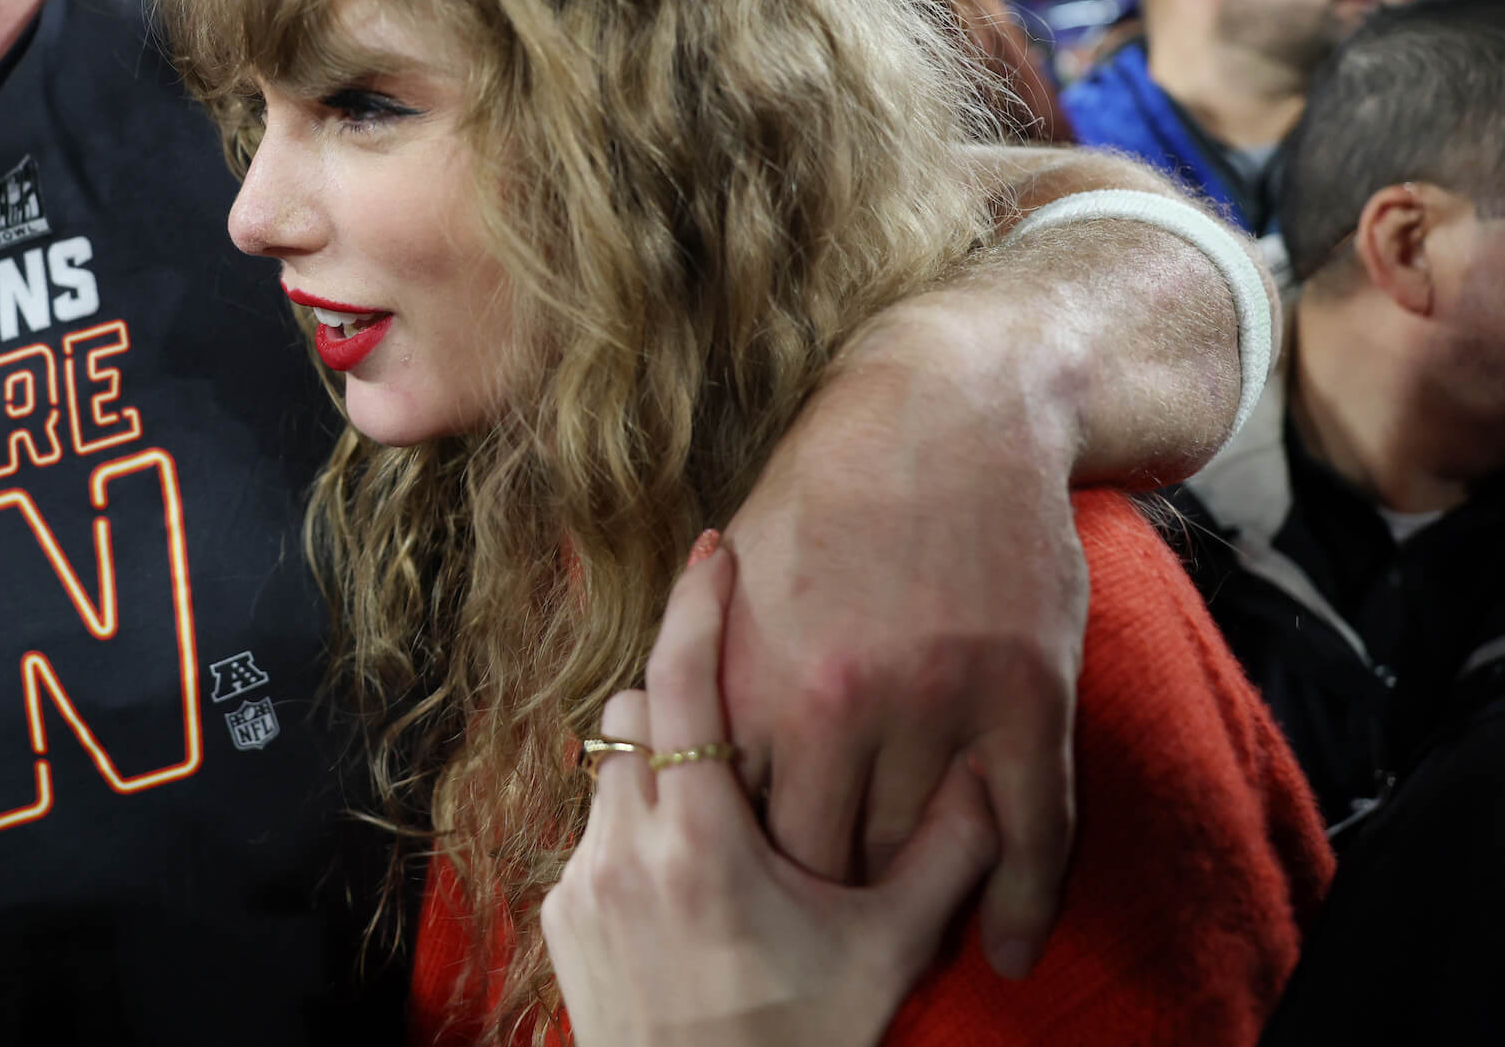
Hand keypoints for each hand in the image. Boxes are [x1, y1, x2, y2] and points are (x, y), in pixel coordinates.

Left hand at [545, 540, 999, 1046]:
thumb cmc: (801, 1041)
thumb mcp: (883, 954)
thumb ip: (942, 863)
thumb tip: (991, 787)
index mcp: (703, 845)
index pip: (681, 685)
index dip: (696, 610)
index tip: (715, 554)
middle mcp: (627, 849)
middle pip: (633, 711)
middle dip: (680, 696)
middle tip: (741, 713)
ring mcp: (583, 880)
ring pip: (609, 767)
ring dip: (657, 764)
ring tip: (723, 803)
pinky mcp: (560, 913)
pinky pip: (594, 830)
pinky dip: (635, 826)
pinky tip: (688, 870)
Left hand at [716, 299, 1087, 980]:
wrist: (944, 410)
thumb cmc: (831, 493)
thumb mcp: (742, 587)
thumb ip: (720, 684)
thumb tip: (689, 767)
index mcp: (756, 678)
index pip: (734, 822)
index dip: (740, 867)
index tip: (745, 892)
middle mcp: (838, 703)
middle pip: (819, 858)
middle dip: (812, 900)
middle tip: (815, 925)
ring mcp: (937, 704)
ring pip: (919, 854)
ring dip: (908, 895)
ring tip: (899, 925)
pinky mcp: (1028, 698)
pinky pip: (1031, 836)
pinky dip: (1022, 908)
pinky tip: (1013, 952)